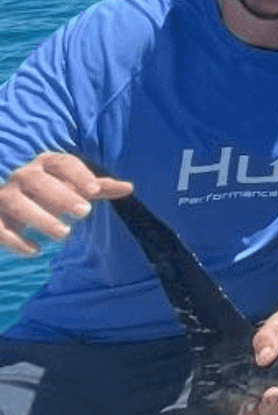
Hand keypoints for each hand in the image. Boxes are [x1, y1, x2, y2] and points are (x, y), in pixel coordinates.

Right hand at [0, 153, 133, 255]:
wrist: (7, 205)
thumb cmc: (48, 193)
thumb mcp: (72, 188)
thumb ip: (98, 187)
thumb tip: (129, 187)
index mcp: (45, 165)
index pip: (62, 163)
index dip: (78, 174)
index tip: (95, 190)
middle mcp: (22, 176)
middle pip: (38, 181)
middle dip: (61, 195)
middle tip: (85, 212)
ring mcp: (3, 195)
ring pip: (16, 202)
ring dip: (40, 218)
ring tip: (64, 234)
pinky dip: (15, 240)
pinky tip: (35, 251)